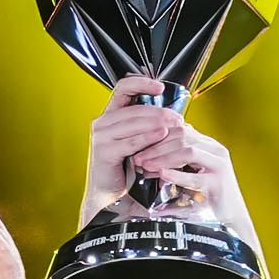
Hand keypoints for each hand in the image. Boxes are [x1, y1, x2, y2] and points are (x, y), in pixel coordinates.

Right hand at [86, 83, 185, 221]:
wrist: (110, 196)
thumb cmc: (126, 169)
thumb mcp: (138, 143)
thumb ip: (148, 126)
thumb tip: (174, 117)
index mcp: (110, 116)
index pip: (123, 88)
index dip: (141, 83)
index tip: (160, 87)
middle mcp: (102, 122)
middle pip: (134, 108)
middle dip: (159, 111)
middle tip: (178, 118)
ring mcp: (101, 136)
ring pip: (133, 122)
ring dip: (157, 122)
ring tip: (175, 125)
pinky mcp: (104, 152)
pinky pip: (130, 142)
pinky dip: (147, 138)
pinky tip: (162, 135)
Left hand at [132, 109, 252, 233]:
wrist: (229, 218)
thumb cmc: (207, 196)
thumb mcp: (191, 172)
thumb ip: (176, 160)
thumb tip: (147, 153)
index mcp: (208, 145)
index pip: (180, 129)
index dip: (158, 135)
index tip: (139, 145)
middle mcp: (215, 151)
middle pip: (182, 137)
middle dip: (157, 146)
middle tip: (138, 157)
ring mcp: (219, 166)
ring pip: (188, 151)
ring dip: (163, 157)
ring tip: (146, 165)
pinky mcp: (218, 184)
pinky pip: (194, 177)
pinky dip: (176, 174)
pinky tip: (161, 174)